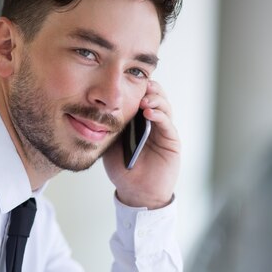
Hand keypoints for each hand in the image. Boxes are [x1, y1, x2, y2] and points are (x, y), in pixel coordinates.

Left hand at [102, 81, 179, 208]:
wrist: (135, 192)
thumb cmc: (122, 169)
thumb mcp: (110, 143)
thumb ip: (109, 125)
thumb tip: (100, 106)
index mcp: (138, 120)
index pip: (141, 96)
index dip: (137, 86)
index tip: (126, 79)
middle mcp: (153, 122)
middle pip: (156, 96)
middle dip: (149, 88)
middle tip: (139, 84)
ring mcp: (164, 131)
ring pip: (164, 106)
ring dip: (155, 99)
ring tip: (143, 99)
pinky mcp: (172, 141)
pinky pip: (167, 124)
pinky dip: (159, 115)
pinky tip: (149, 113)